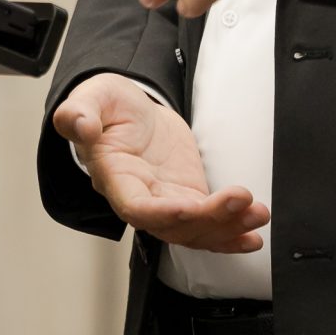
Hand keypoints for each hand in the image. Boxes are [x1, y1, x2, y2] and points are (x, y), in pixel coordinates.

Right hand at [52, 73, 268, 252]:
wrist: (128, 112)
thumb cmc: (107, 108)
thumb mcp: (91, 98)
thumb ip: (79, 113)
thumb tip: (80, 124)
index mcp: (116, 179)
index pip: (136, 207)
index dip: (160, 213)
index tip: (187, 207)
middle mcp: (142, 199)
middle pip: (174, 225)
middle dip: (209, 220)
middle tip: (241, 201)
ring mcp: (167, 202)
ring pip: (196, 231)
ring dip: (228, 228)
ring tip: (257, 214)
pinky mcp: (188, 197)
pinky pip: (209, 225)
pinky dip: (231, 232)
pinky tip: (252, 236)